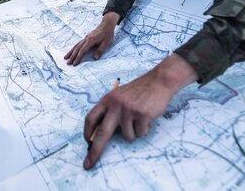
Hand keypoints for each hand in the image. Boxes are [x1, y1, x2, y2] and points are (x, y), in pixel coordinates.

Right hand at [64, 12, 119, 65]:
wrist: (106, 24)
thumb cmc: (107, 34)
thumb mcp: (106, 43)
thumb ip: (100, 50)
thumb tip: (95, 58)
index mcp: (91, 40)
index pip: (82, 50)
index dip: (78, 57)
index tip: (74, 63)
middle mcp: (86, 39)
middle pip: (77, 48)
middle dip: (72, 56)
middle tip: (68, 63)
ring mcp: (85, 38)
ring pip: (76, 45)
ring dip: (71, 52)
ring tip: (65, 57)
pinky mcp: (86, 38)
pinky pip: (78, 43)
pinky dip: (74, 48)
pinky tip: (72, 51)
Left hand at [83, 54, 198, 169]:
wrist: (158, 81)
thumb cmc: (138, 92)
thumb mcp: (119, 97)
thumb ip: (110, 112)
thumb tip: (99, 135)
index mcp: (107, 100)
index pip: (91, 119)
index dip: (87, 133)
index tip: (86, 144)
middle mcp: (115, 105)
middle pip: (102, 133)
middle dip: (95, 151)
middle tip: (89, 163)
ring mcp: (128, 110)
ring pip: (127, 136)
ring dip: (134, 133)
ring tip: (139, 120)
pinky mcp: (142, 115)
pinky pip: (140, 133)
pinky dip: (144, 129)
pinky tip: (146, 118)